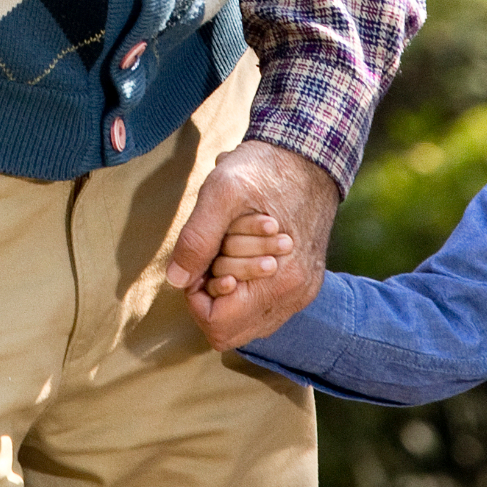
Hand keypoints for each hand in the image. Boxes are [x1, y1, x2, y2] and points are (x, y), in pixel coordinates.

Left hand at [167, 139, 338, 349]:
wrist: (309, 156)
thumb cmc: (264, 169)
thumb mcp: (221, 192)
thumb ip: (197, 238)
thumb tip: (177, 280)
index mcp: (278, 280)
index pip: (218, 325)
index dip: (197, 297)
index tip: (200, 261)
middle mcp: (294, 295)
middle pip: (231, 330)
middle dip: (212, 294)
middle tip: (214, 254)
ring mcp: (300, 292)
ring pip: (245, 322)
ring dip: (229, 290)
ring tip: (231, 251)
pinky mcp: (302, 284)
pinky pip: (262, 308)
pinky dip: (246, 287)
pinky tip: (245, 254)